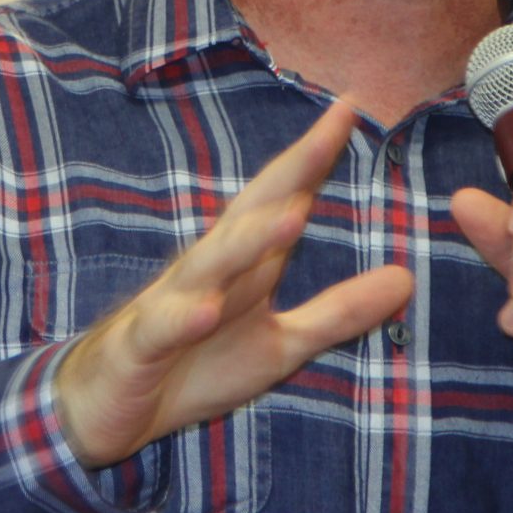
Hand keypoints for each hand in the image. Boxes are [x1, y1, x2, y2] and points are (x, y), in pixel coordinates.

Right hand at [53, 98, 413, 469]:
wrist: (105, 405)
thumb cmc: (192, 364)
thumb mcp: (280, 344)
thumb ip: (339, 313)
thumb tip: (407, 279)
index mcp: (243, 264)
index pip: (281, 198)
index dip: (314, 157)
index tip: (352, 107)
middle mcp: (209, 270)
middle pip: (251, 214)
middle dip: (290, 173)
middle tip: (330, 134)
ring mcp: (172, 302)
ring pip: (211, 264)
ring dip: (250, 240)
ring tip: (292, 216)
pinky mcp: (142, 344)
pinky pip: (164, 327)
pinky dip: (185, 317)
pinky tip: (208, 309)